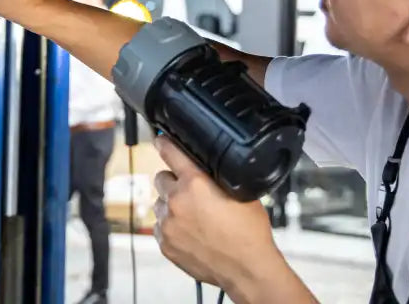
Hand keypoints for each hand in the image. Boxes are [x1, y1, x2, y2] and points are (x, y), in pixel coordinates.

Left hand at [152, 136, 282, 292]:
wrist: (247, 269)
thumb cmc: (249, 233)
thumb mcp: (239, 192)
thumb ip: (214, 176)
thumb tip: (200, 166)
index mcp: (195, 183)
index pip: (170, 152)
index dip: (164, 143)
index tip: (159, 139)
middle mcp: (176, 201)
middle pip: (161, 178)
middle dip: (174, 182)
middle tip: (190, 193)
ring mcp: (168, 224)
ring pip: (159, 204)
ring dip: (171, 206)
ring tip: (193, 218)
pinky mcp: (165, 243)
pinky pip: (160, 227)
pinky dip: (171, 227)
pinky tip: (190, 233)